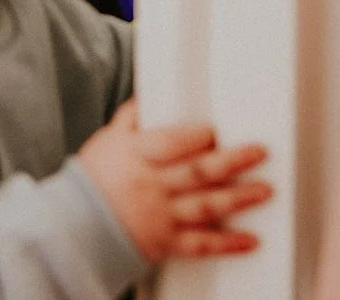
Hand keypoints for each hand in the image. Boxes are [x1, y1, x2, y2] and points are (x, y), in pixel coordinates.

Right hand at [75, 101, 269, 263]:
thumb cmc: (92, 181)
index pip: (170, 144)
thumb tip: (149, 94)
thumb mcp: (107, 141)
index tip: (215, 132)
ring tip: (264, 190)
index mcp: (136, 156)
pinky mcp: (166, 244)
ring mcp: (161, 217)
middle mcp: (151, 186)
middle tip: (259, 152)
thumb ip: (131, 118)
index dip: (195, 138)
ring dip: (238, 198)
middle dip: (231, 162)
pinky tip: (250, 240)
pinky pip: (200, 245)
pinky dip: (227, 244)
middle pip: (196, 172)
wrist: (74, 229)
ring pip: (205, 206)